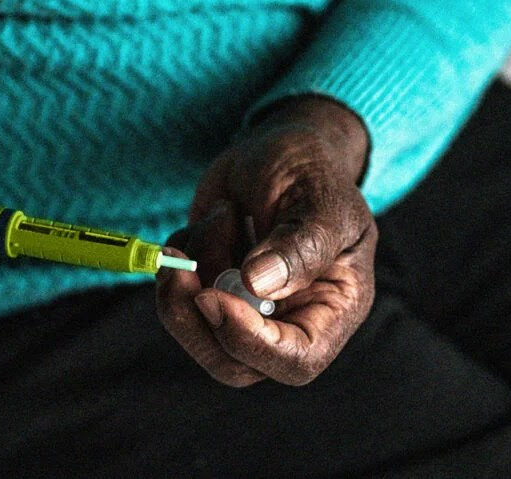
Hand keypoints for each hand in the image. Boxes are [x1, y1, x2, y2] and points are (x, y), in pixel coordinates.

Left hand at [156, 96, 375, 386]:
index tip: (213, 297)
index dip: (252, 342)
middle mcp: (288, 320)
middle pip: (233, 363)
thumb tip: (258, 285)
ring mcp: (244, 309)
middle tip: (178, 267)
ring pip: (197, 330)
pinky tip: (212, 219)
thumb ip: (299, 244)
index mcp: (333, 308)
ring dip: (190, 272)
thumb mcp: (319, 199)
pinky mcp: (209, 289)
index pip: (297, 359)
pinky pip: (177, 296)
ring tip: (222, 214)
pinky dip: (181, 254)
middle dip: (196, 319)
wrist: (280, 147)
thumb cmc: (312, 171)